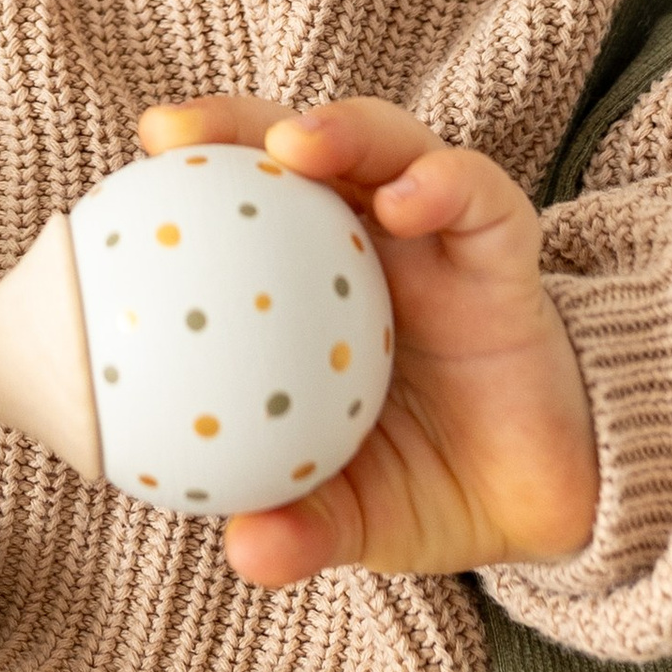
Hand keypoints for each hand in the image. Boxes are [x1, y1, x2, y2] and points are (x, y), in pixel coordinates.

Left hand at [138, 98, 599, 588]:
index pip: (236, 206)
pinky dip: (441, 183)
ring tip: (297, 144)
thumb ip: (306, 528)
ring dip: (343, 130)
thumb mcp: (358, 516)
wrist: (545, 498)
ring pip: (388, 145)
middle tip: (176, 132)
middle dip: (234, 121)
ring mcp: (436, 235)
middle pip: (296, 148)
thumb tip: (245, 550)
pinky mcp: (504, 245)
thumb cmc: (429, 484)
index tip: (126, 173)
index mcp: (308, 286)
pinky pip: (477, 194)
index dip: (180, 181)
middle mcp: (365, 240)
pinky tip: (406, 202)